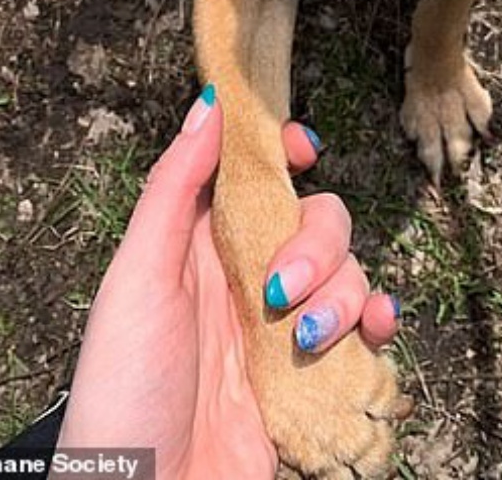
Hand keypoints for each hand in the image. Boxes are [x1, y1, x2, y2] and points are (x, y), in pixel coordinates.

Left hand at [56, 87, 399, 479]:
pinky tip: (372, 331)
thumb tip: (209, 105)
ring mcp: (284, 329)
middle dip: (316, 242)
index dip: (285, 153)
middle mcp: (249, 279)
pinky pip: (368, 331)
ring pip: (348, 271)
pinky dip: (379, 321)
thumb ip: (173, 189)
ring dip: (344, 291)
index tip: (303, 149)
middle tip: (280, 290)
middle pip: (318, 220)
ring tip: (307, 337)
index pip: (256, 177)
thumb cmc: (121, 396)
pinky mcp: (313, 377)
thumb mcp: (136, 280)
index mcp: (202, 247)